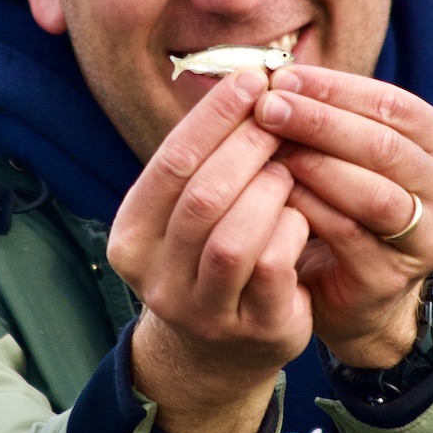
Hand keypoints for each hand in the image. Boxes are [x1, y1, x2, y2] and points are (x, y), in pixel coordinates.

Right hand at [107, 69, 313, 432]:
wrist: (216, 354)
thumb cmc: (210, 256)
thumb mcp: (190, 209)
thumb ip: (208, 157)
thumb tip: (252, 78)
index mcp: (132, 234)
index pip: (172, 162)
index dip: (215, 116)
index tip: (253, 78)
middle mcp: (156, 277)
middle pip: (202, 196)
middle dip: (247, 146)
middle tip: (281, 116)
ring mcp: (202, 310)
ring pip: (234, 237)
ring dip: (269, 190)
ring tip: (287, 168)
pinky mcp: (252, 330)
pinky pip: (274, 267)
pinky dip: (291, 228)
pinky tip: (299, 213)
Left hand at [254, 66, 432, 368]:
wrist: (355, 291)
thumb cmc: (348, 203)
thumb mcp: (351, 152)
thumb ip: (331, 115)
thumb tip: (276, 74)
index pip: (395, 104)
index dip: (338, 88)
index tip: (284, 77)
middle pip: (385, 146)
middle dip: (320, 121)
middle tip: (268, 106)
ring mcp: (426, 240)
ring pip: (373, 193)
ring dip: (315, 163)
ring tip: (267, 146)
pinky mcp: (391, 278)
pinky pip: (347, 235)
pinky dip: (308, 207)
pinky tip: (272, 190)